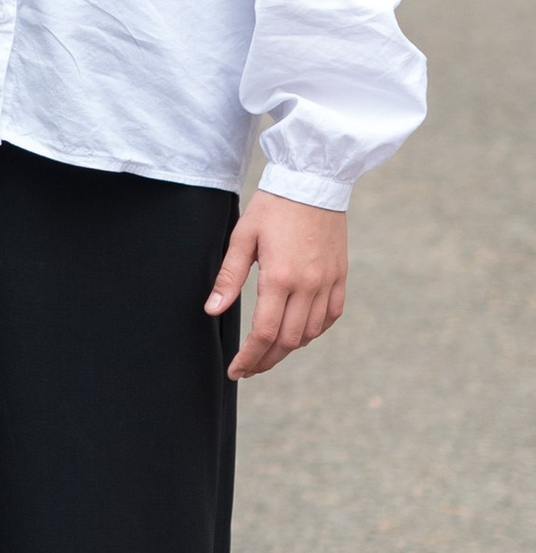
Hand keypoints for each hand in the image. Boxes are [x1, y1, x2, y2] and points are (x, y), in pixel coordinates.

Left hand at [205, 193, 348, 378]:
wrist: (312, 182)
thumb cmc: (273, 206)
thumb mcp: (242, 237)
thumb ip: (229, 278)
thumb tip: (212, 311)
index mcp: (279, 278)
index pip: (264, 334)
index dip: (249, 358)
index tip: (235, 370)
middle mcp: (307, 286)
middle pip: (288, 341)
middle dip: (266, 360)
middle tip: (248, 368)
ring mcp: (327, 282)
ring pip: (310, 332)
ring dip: (288, 348)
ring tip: (268, 351)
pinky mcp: (340, 276)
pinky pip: (331, 315)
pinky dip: (314, 330)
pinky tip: (299, 332)